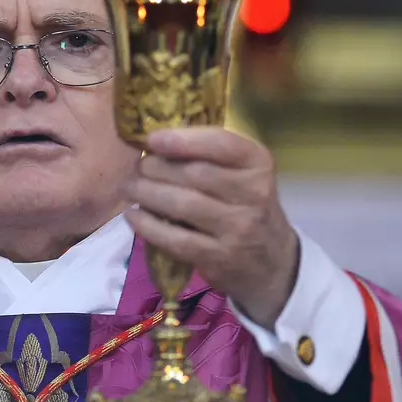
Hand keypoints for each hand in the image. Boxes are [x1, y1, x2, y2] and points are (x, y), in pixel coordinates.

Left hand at [122, 127, 299, 329]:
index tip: (152, 138)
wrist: (272, 262)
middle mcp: (254, 194)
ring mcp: (238, 229)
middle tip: (137, 167)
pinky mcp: (219, 258)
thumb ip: (210, 155)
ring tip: (129, 187)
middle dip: (156, 167)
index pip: (222, 144)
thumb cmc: (246, 206)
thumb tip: (155, 142)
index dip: (183, 140)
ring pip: (182, 204)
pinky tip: (134, 216)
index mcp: (258, 164)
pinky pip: (175, 238)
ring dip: (146, 193)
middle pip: (194, 173)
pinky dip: (148, 225)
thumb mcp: (243, 174)